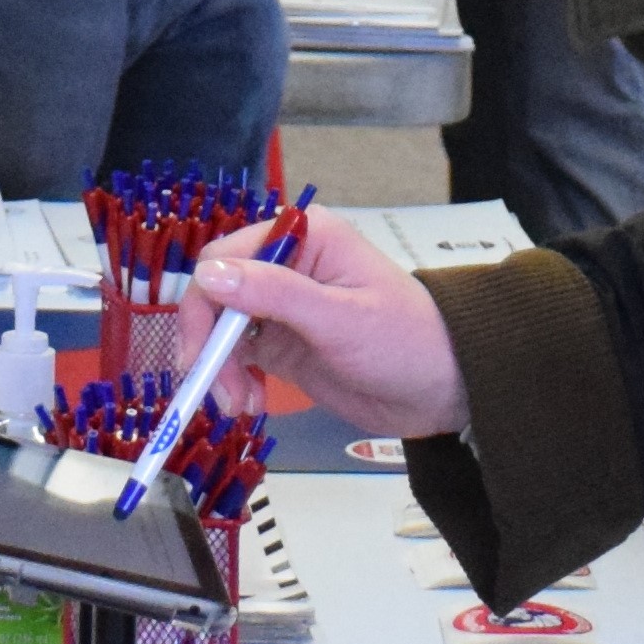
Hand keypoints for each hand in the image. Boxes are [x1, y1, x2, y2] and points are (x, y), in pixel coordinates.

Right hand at [189, 211, 470, 440]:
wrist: (443, 389)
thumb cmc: (404, 341)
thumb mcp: (339, 318)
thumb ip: (273, 294)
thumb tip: (208, 274)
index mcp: (303, 237)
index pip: (226, 257)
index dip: (205, 304)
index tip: (201, 354)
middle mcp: (286, 264)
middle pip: (216, 295)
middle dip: (209, 345)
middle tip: (217, 393)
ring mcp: (282, 305)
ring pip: (222, 330)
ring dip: (220, 369)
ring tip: (240, 406)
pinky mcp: (284, 342)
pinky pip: (238, 355)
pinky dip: (234, 380)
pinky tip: (250, 403)